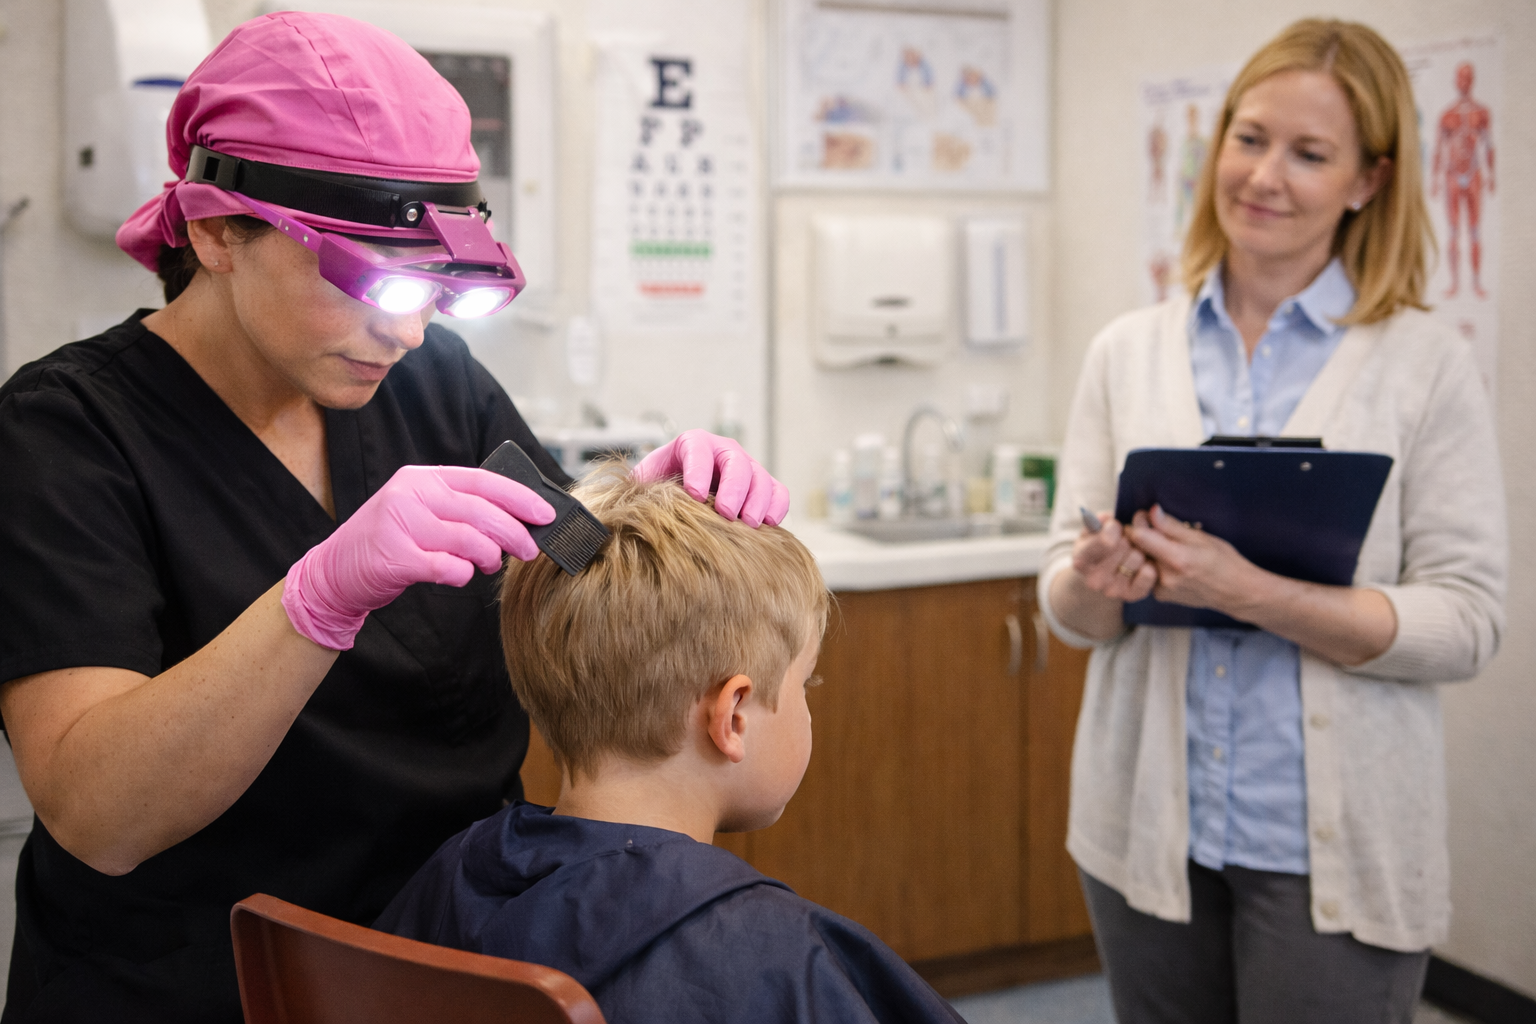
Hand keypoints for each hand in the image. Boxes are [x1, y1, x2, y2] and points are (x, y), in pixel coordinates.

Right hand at [282, 466, 554, 649]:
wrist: (333, 573)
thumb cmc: (388, 543)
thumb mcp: (420, 512)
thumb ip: (459, 510)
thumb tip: (518, 520)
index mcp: (422, 478)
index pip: (483, 481)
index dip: (519, 498)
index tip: (546, 514)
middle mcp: (410, 494)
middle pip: (481, 511)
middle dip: (514, 532)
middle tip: (530, 550)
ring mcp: (399, 524)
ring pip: (468, 539)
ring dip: (489, 556)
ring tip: (489, 565)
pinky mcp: (394, 557)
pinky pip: (446, 566)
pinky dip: (461, 574)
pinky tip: (460, 575)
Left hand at [631, 429, 788, 526]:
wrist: (678, 500)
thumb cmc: (658, 493)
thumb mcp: (641, 486)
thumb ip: (631, 490)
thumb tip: (603, 512)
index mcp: (691, 445)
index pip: (698, 448)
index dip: (699, 470)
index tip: (696, 496)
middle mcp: (722, 452)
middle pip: (736, 461)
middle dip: (734, 487)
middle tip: (728, 514)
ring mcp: (746, 470)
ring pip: (761, 477)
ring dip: (758, 500)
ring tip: (748, 524)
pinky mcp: (762, 489)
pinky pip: (779, 493)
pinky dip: (777, 507)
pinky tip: (769, 525)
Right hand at [1071, 510, 1156, 602]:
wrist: (1102, 574)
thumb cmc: (1099, 544)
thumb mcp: (1093, 529)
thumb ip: (1101, 521)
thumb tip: (1108, 519)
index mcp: (1081, 561)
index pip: (1105, 541)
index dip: (1113, 527)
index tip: (1115, 525)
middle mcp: (1094, 580)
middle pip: (1123, 545)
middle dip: (1127, 536)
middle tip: (1125, 539)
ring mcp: (1113, 590)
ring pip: (1137, 557)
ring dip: (1139, 549)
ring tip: (1133, 550)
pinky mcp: (1131, 596)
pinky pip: (1148, 574)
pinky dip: (1149, 564)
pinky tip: (1142, 562)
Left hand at [1125, 504, 1263, 615]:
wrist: (1235, 592)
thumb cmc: (1224, 561)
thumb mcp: (1201, 537)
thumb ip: (1171, 526)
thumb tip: (1151, 511)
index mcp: (1177, 559)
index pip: (1139, 536)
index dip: (1138, 523)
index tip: (1145, 517)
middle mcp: (1165, 576)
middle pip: (1137, 549)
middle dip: (1142, 536)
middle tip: (1155, 530)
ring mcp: (1161, 589)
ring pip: (1141, 562)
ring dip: (1147, 551)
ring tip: (1167, 547)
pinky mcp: (1160, 596)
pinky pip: (1148, 574)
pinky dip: (1154, 565)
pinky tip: (1170, 563)